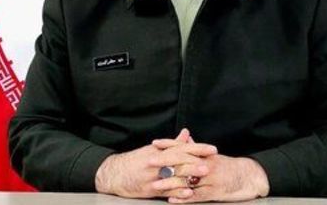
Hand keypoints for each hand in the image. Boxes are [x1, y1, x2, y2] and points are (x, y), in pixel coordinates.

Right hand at [94, 129, 215, 198]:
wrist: (114, 174)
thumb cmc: (136, 160)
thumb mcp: (153, 149)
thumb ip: (172, 143)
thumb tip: (186, 133)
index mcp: (159, 151)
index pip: (182, 147)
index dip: (198, 148)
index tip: (212, 149)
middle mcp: (156, 163)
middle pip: (178, 161)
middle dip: (195, 162)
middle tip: (210, 164)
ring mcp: (153, 177)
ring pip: (173, 176)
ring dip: (189, 177)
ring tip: (202, 177)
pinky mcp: (150, 190)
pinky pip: (166, 191)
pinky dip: (178, 192)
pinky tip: (188, 192)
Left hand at [149, 139, 269, 202]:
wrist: (248, 176)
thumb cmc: (227, 166)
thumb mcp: (212, 156)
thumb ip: (197, 148)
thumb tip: (185, 138)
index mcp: (205, 154)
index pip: (184, 147)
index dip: (169, 144)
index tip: (154, 143)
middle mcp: (206, 164)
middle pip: (183, 162)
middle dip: (165, 163)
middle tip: (149, 163)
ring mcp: (210, 178)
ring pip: (187, 180)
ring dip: (170, 183)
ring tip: (155, 185)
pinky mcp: (214, 192)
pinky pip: (196, 195)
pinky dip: (184, 198)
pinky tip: (172, 200)